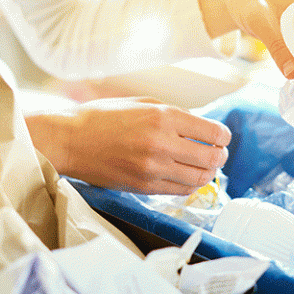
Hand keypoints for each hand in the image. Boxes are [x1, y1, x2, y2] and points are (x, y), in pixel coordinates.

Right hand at [25, 97, 230, 193]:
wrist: (70, 140)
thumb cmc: (103, 117)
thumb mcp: (143, 103)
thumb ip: (175, 115)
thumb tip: (202, 127)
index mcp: (163, 117)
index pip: (213, 132)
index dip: (223, 136)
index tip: (221, 137)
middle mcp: (162, 143)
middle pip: (212, 158)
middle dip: (220, 156)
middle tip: (218, 153)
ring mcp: (153, 168)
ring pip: (200, 178)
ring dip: (208, 173)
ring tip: (205, 167)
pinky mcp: (144, 186)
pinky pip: (180, 190)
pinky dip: (190, 185)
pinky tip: (187, 176)